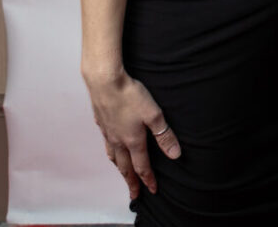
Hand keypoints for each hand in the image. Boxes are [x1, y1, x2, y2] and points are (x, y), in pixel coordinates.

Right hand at [84, 67, 178, 198]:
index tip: (152, 191)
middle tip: (134, 194)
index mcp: (133, 141)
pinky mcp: (102, 123)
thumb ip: (164, 136)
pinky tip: (113, 148)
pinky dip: (111, 153)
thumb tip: (175, 155)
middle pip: (125, 167)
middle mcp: (118, 141)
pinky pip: (107, 144)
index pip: (142, 166)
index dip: (148, 180)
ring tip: (124, 175)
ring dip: (120, 168)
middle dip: (131, 181)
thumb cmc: (130, 96)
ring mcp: (108, 133)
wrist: (105, 82)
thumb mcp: (154, 115)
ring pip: (114, 157)